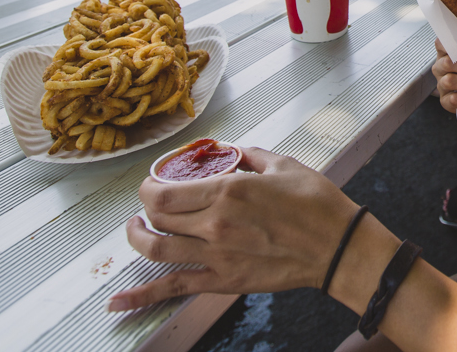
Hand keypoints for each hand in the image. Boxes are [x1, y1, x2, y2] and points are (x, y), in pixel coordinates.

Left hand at [108, 148, 361, 311]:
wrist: (339, 246)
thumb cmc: (317, 205)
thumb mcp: (282, 165)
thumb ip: (248, 156)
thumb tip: (228, 152)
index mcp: (228, 192)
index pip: (166, 191)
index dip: (149, 185)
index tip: (153, 181)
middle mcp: (215, 224)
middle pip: (157, 217)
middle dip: (145, 207)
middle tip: (150, 201)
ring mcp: (217, 256)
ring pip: (156, 250)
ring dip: (136, 239)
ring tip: (135, 231)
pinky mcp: (224, 281)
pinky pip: (174, 288)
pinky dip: (141, 297)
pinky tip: (118, 303)